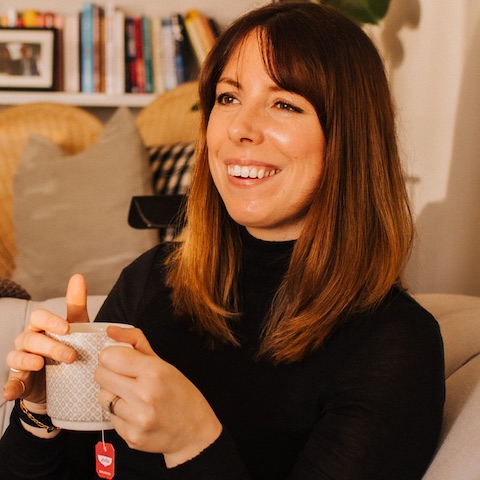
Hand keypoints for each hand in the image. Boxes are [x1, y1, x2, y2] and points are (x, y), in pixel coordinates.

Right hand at [3, 274, 89, 404]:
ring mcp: (20, 361)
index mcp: (41, 327)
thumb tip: (78, 276)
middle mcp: (27, 341)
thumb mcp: (76, 326)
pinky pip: (10, 383)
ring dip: (29, 361)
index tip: (67, 328)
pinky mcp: (19, 381)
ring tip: (41, 365)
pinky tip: (11, 393)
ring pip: (17, 357)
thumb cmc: (68, 346)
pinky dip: (10, 387)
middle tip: (72, 356)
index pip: (38, 317)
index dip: (51, 321)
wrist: (62, 381)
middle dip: (51, 346)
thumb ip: (75, 304)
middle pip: (31, 338)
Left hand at [96, 326, 221, 467]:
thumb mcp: (164, 363)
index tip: (122, 359)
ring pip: (102, 396)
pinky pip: (109, 416)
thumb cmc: (181, 395)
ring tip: (133, 396)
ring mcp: (136, 419)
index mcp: (155, 372)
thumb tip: (110, 330)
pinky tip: (136, 412)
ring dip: (113, 393)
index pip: (109, 356)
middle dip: (111, 372)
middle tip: (127, 377)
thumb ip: (136, 342)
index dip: (113, 355)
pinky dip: (119, 412)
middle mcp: (145, 395)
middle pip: (100, 375)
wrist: (194, 432)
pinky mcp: (130, 437)